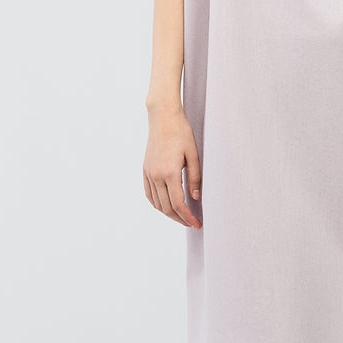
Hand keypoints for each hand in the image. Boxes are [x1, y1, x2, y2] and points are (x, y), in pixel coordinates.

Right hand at [143, 102, 202, 228]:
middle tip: (192, 223)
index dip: (188, 217)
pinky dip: (157, 204)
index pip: (179, 204)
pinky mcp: (145, 170)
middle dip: (180, 219)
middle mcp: (156, 175)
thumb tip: (195, 198)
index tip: (197, 224)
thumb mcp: (194, 155)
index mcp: (170, 173)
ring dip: (169, 213)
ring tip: (181, 216)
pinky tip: (166, 206)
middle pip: (167, 208)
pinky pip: (149, 194)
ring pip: (157, 203)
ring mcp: (149, 173)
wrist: (163, 118)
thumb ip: (195, 178)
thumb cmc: (181, 133)